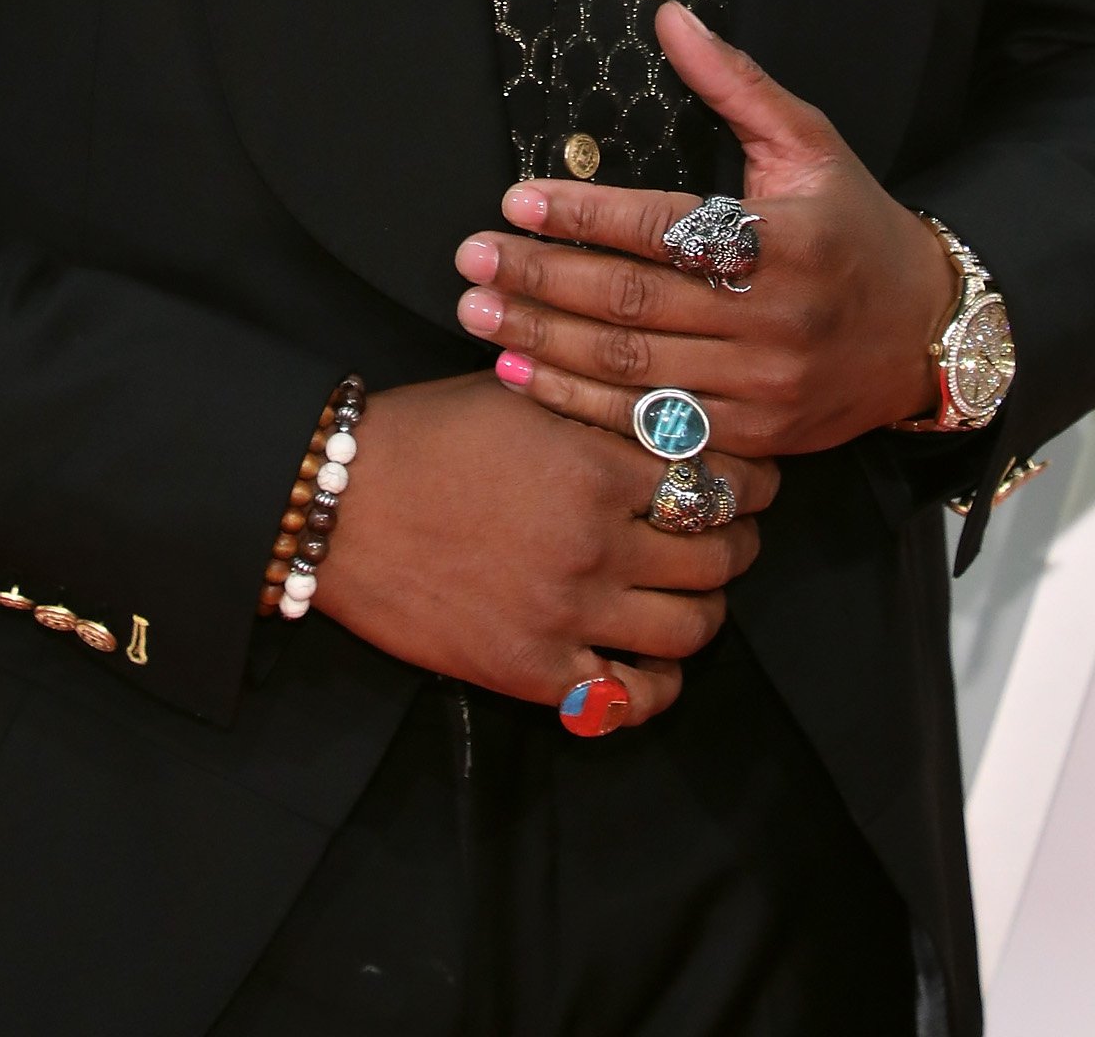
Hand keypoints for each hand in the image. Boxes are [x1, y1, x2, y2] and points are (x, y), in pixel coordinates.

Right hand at [313, 371, 776, 725]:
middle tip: (734, 532)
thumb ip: (599, 409)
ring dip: (707, 607)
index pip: (716, 480)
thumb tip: (673, 418)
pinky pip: (629, 699)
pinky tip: (650, 659)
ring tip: (696, 590)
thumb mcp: (521, 395)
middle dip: (739, 541)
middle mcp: (594, 545)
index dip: (752, 480)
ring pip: (691, 628)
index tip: (757, 480)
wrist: (338, 503)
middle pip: (717, 556)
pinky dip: (656, 684)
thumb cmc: (425, 435)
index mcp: (595, 468)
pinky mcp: (532, 672)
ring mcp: (566, 616)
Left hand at [452, 4, 955, 458]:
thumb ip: (734, 83)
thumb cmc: (854, 226)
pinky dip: (580, 404)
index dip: (587, 215)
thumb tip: (669, 17)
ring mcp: (761, 387)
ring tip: (478, 315)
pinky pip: (651, 423)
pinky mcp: (752, 437)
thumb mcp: (808, 143)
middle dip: (542, 280)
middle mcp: (772, 318)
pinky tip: (523, 378)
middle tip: (472, 260)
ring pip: (632, 369)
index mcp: (784, 240)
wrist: (925, 334)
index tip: (518, 199)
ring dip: (544, 343)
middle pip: (634, 302)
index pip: (666, 227)